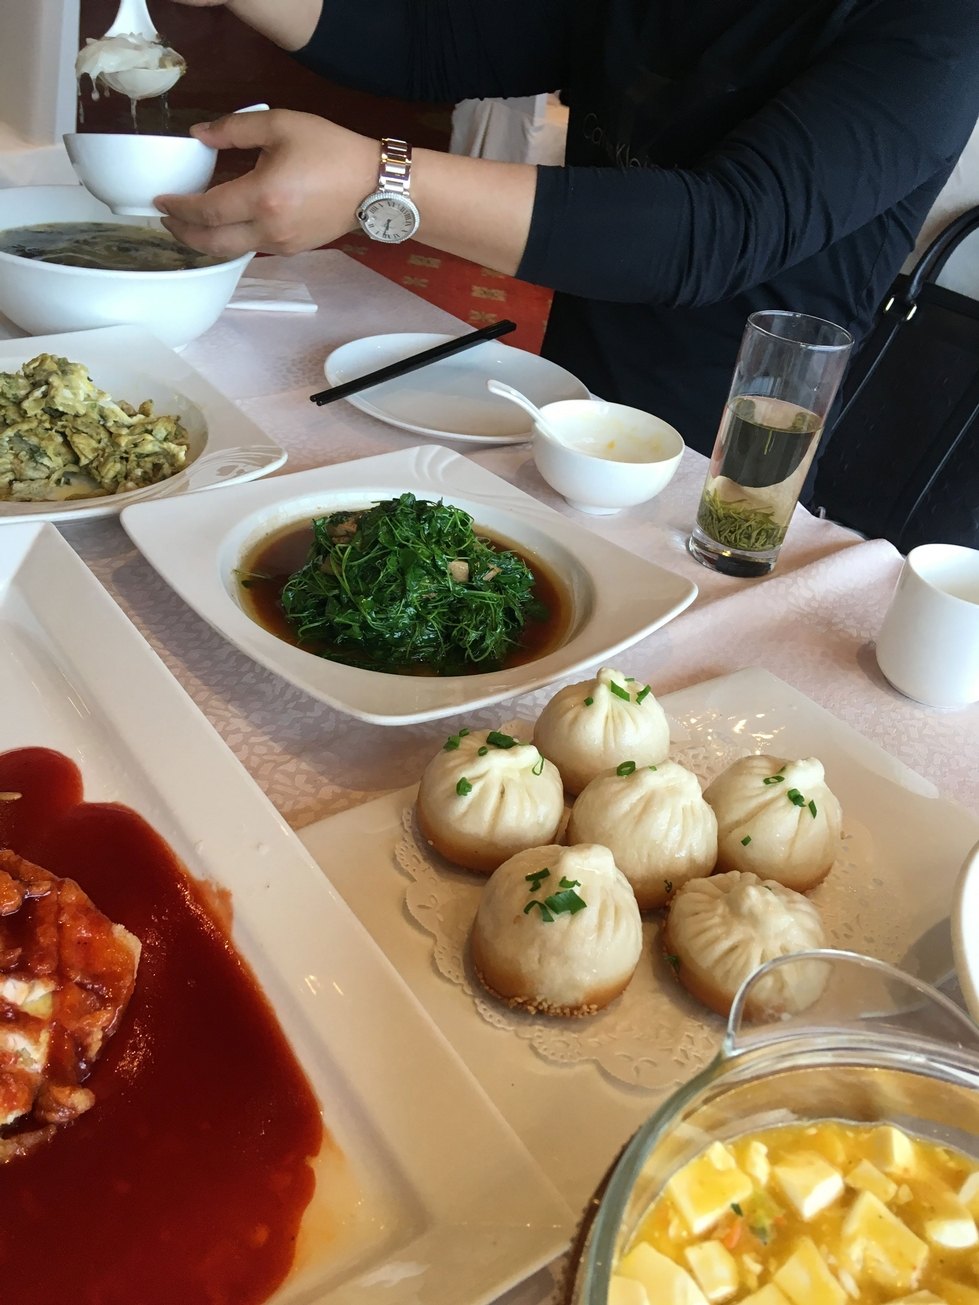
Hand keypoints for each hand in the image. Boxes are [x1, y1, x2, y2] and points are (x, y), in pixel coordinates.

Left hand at [156, 109, 377, 256]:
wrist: (372, 185)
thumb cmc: (330, 150)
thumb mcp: (281, 125)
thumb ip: (234, 128)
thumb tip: (199, 135)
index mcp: (262, 196)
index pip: (207, 211)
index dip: (179, 208)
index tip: (160, 200)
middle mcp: (268, 228)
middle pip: (213, 243)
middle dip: (183, 235)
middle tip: (166, 220)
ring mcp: (281, 244)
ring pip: (231, 251)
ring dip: (205, 242)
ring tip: (189, 226)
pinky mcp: (292, 249)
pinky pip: (251, 249)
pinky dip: (230, 241)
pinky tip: (224, 226)